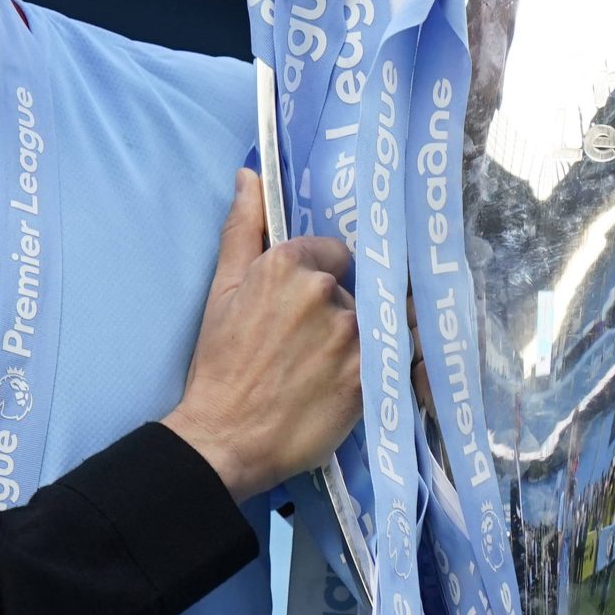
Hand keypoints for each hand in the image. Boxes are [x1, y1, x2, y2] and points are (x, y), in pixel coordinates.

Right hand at [163, 171, 360, 501]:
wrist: (225, 438)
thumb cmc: (218, 366)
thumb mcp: (222, 290)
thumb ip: (242, 229)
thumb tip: (250, 176)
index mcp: (288, 265)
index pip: (335, 253)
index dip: (325, 277)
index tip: (309, 305)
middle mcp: (325, 293)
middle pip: (358, 287)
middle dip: (343, 308)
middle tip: (315, 342)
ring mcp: (352, 335)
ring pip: (380, 320)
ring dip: (366, 336)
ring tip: (336, 364)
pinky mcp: (370, 376)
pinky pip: (396, 355)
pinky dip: (386, 363)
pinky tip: (361, 378)